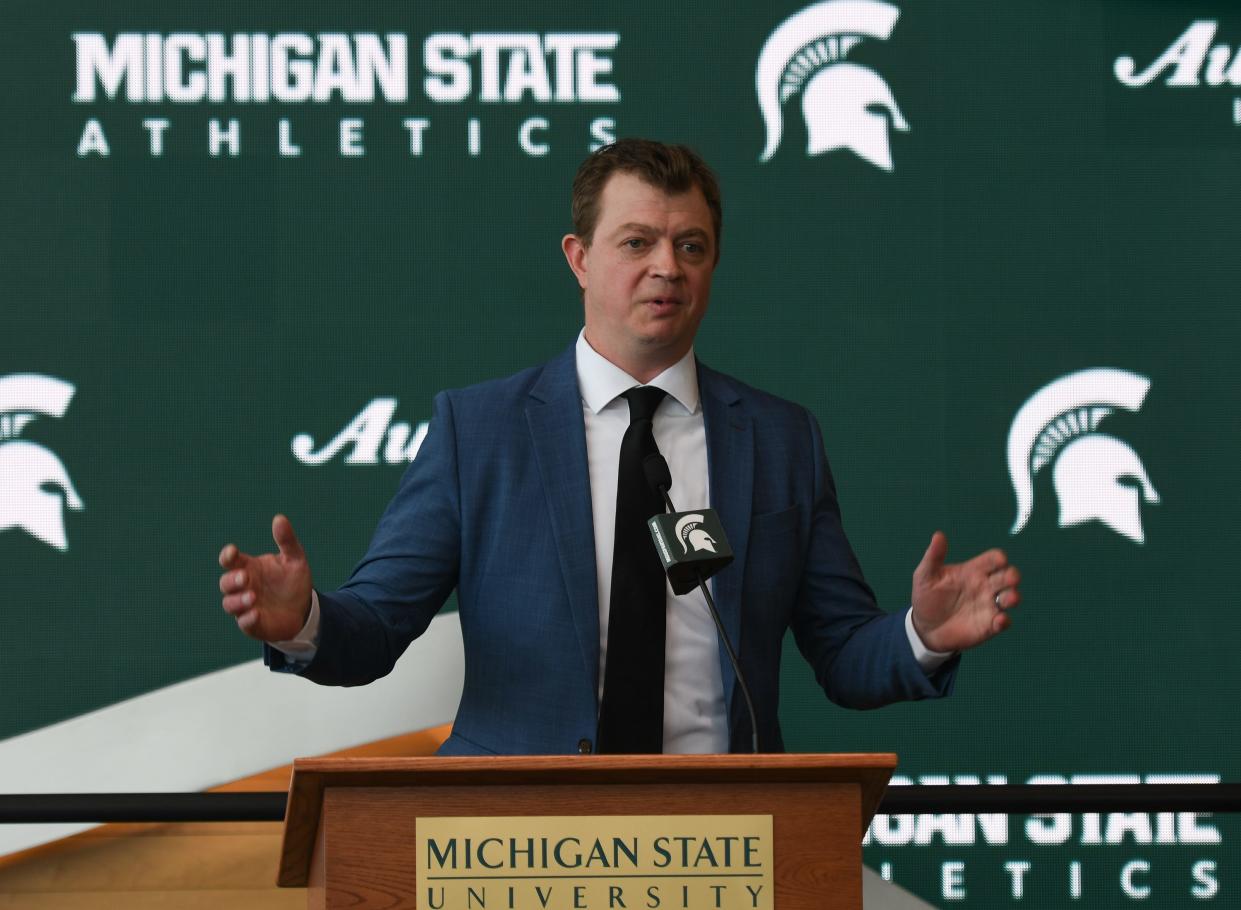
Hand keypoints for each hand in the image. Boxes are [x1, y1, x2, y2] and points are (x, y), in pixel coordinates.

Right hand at [218, 514, 312, 642]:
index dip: (227, 556)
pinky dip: (247, 619)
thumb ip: (287, 540)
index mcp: (249, 568)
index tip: (232, 552)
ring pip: (230, 604)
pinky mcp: (253, 624)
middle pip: (225, 583)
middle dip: (232, 580)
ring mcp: (246, 606)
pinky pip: (244, 623)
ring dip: (238, 600)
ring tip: (253, 596)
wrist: (304, 609)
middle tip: (245, 578)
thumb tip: (279, 518)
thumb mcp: (295, 559)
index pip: (230, 561)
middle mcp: (243, 587)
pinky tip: (257, 614)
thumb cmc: (293, 581)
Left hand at [910, 531, 1020, 652]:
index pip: (994, 559)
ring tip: (1008, 599)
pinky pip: (1004, 622)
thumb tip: (938, 534)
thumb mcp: (925, 575)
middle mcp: (985, 586)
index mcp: (973, 570)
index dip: (999, 558)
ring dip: (1014, 597)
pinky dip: (1005, 621)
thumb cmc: (926, 597)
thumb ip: (933, 556)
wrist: (924, 628)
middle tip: (1008, 579)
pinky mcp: (988, 625)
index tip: (999, 560)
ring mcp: (989, 606)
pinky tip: (999, 620)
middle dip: (1012, 576)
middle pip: (1008, 576)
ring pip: (1011, 597)